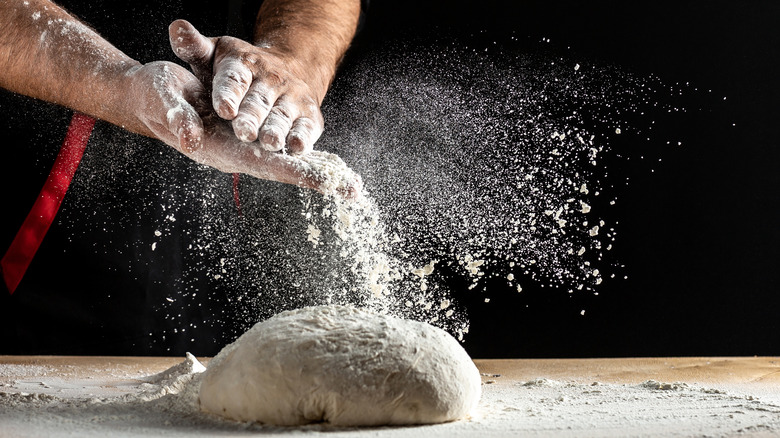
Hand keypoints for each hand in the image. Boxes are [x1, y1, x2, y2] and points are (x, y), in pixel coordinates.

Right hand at [124, 61, 360, 196]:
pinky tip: (328, 164)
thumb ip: (177, 118)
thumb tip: (191, 137)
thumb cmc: (155, 96)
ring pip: (287, 162)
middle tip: (352, 190)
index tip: (324, 182)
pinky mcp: (247, 137)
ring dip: (318, 172)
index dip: (295, 172)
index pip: (266, 164)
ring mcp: (244, 146)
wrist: (150, 97)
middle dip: (317, 179)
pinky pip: (282, 150)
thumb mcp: (164, 99)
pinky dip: (306, 156)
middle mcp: (238, 152)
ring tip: (351, 184)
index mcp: (220, 149)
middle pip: (284, 169)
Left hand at [168, 19, 324, 154]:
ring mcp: (292, 97)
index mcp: (245, 63)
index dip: (229, 94)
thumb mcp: (215, 54)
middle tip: (244, 132)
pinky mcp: (309, 115)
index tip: (224, 109)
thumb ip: (194, 48)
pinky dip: (303, 138)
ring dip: (277, 130)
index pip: (234, 79)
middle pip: (259, 102)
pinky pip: (307, 127)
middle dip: (252, 118)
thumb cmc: (240, 71)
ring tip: (270, 143)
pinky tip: (297, 148)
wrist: (287, 70)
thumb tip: (177, 28)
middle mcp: (271, 79)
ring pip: (282, 116)